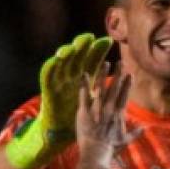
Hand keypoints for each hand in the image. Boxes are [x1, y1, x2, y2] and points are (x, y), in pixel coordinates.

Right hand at [5, 33, 112, 168]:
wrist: (58, 131)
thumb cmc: (77, 118)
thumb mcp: (92, 103)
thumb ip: (106, 93)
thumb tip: (121, 85)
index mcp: (83, 80)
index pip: (92, 61)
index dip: (99, 51)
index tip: (108, 41)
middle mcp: (70, 77)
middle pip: (77, 58)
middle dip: (83, 47)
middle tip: (89, 37)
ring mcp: (59, 82)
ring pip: (62, 63)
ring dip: (67, 53)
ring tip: (73, 46)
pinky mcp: (48, 90)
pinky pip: (48, 76)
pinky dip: (51, 67)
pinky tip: (55, 58)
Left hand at [76, 62, 138, 153]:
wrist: (96, 152)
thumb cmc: (111, 148)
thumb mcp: (125, 141)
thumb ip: (135, 133)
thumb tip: (144, 129)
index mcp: (118, 114)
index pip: (124, 96)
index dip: (127, 84)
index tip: (130, 74)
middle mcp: (108, 108)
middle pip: (114, 88)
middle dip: (118, 74)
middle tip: (120, 62)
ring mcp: (96, 109)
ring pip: (100, 88)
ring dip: (103, 75)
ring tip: (105, 63)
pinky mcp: (84, 112)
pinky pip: (84, 96)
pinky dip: (84, 85)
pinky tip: (84, 74)